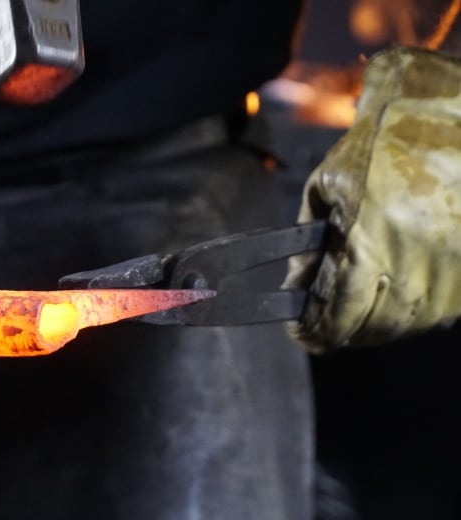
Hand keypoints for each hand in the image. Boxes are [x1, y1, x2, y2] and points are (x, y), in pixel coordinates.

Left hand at [284, 46, 460, 352]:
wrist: (445, 114)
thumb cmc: (378, 144)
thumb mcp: (326, 186)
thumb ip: (308, 240)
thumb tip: (297, 285)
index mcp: (372, 240)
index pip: (339, 311)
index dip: (316, 331)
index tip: (300, 333)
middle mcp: (416, 261)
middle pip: (375, 326)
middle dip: (342, 332)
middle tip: (322, 329)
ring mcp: (453, 267)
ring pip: (411, 323)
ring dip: (377, 328)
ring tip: (353, 317)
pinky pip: (443, 309)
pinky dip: (412, 314)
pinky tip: (393, 301)